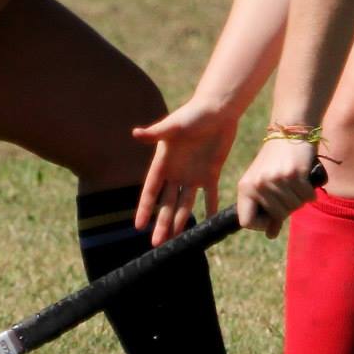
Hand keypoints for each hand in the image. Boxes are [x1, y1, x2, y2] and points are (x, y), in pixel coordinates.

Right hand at [131, 99, 240, 245]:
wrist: (217, 109)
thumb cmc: (192, 114)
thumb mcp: (173, 126)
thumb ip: (155, 133)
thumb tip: (135, 133)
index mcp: (163, 162)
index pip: (150, 190)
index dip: (144, 208)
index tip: (138, 226)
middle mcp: (176, 172)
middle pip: (166, 203)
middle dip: (161, 223)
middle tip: (157, 244)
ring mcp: (193, 174)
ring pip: (185, 204)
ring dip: (180, 222)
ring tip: (175, 241)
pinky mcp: (211, 173)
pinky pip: (210, 196)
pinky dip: (210, 209)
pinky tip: (208, 225)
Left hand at [236, 135, 321, 238]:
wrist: (289, 131)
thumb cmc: (276, 160)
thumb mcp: (264, 182)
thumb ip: (266, 209)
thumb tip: (270, 236)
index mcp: (245, 187)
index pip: (247, 222)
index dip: (261, 224)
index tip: (271, 215)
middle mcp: (258, 184)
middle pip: (277, 215)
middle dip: (288, 209)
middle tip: (290, 192)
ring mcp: (276, 179)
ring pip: (294, 207)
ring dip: (300, 200)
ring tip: (298, 185)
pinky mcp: (294, 173)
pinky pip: (307, 197)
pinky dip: (310, 193)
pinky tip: (307, 182)